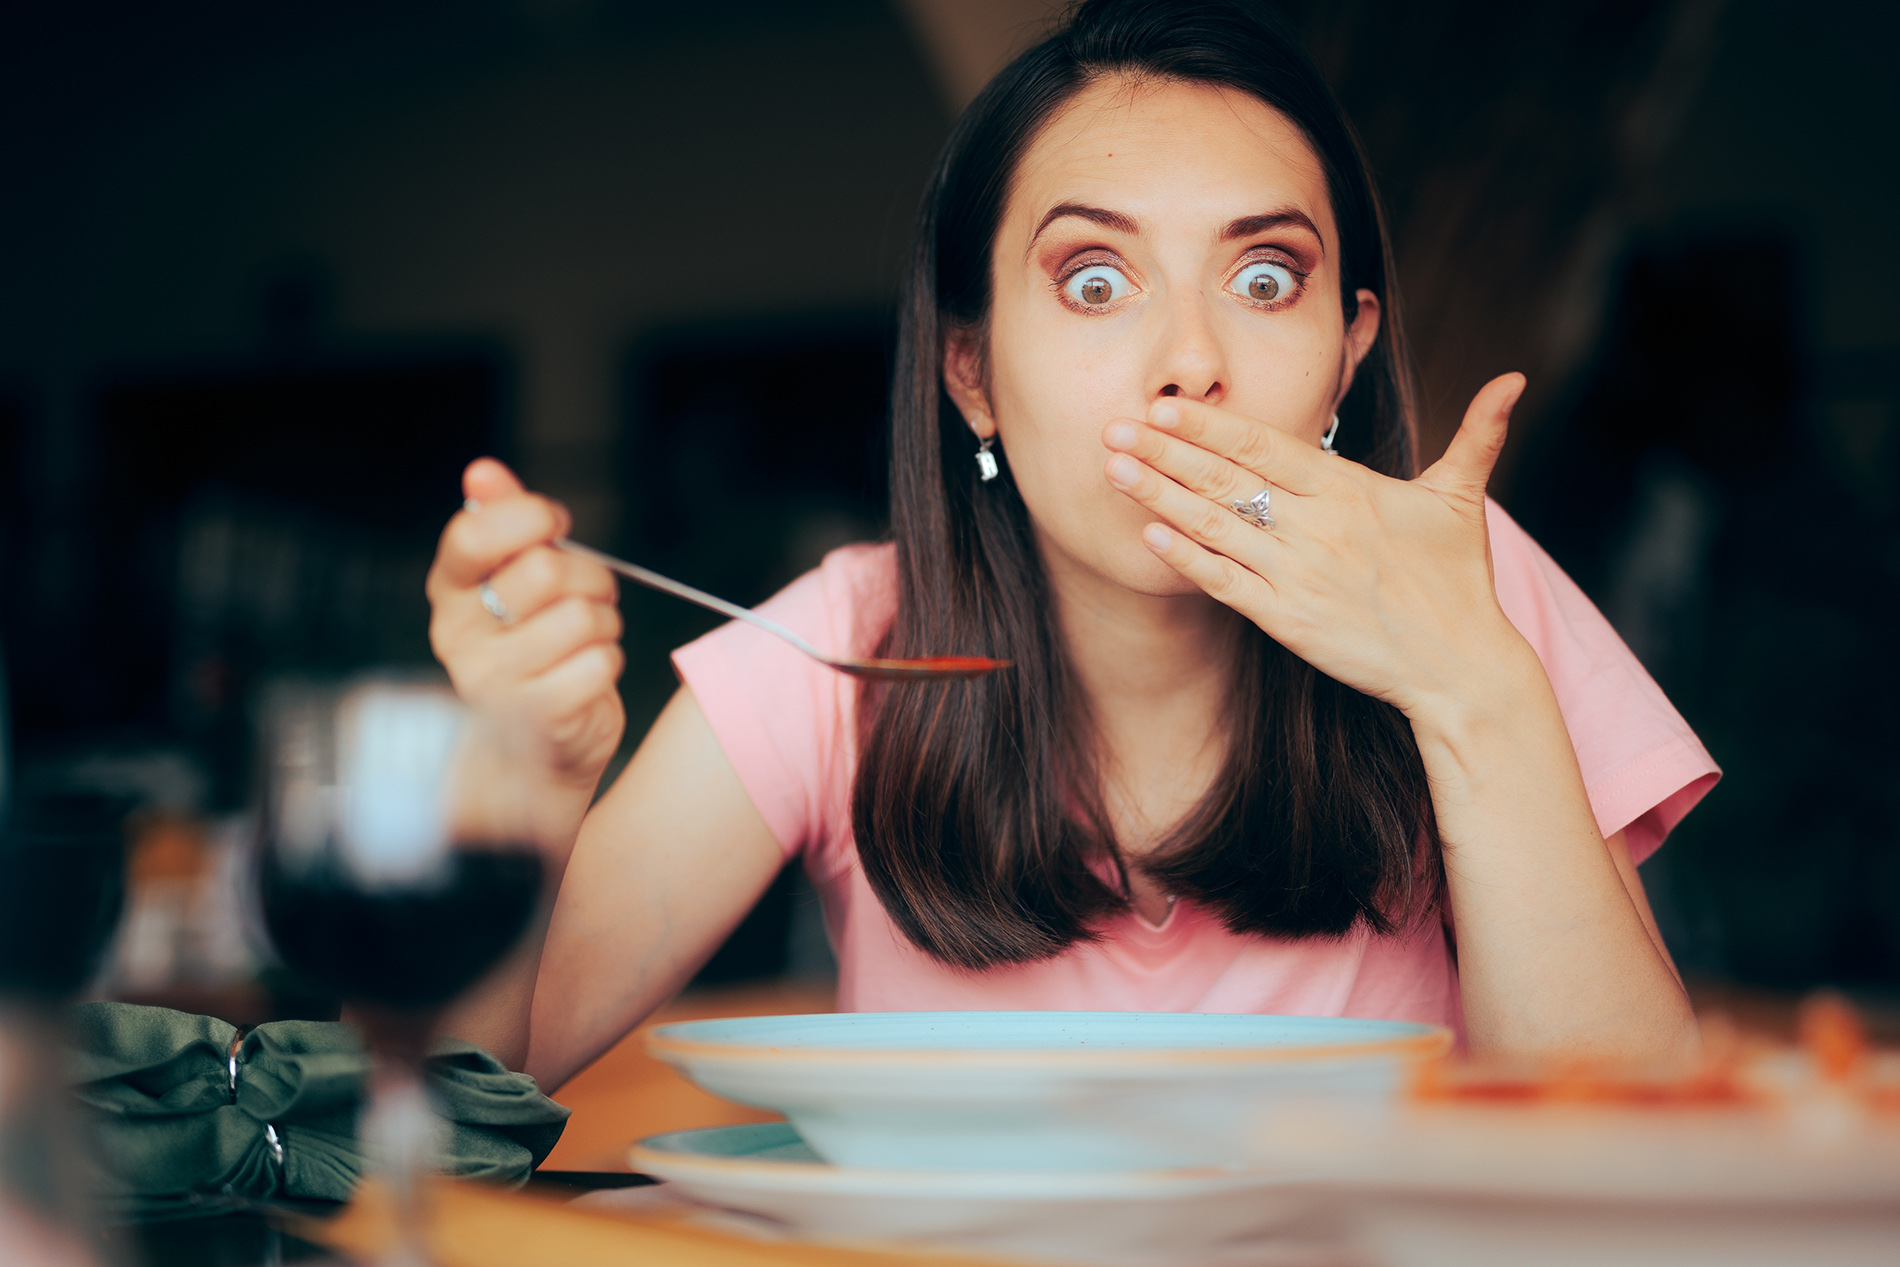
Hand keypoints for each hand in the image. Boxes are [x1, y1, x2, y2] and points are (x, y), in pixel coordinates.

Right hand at [426, 459, 624, 786]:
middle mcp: (459, 635)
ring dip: (604, 623)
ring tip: (589, 639)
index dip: (528, 518)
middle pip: (544, 570)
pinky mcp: (534, 715)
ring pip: (580, 617)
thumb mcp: (516, 582)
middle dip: (588, 576)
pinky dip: (608, 662)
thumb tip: (482, 471)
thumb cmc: (536, 652)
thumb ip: (503, 523)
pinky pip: (599, 662)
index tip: (555, 525)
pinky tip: (588, 674)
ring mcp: (491, 679)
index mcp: (450, 593)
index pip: (472, 535)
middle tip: (590, 595)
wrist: (539, 750)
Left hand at [1101, 374, 1530, 720]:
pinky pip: (1224, 582)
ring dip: (1158, 496)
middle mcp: (1316, 527)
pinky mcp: (1287, 619)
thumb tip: (1514, 381)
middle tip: (1112, 427)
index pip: (1263, 445)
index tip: (1164, 405)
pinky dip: (1186, 557)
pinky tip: (1147, 535)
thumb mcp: (1463, 500)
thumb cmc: (1459, 581)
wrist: (1461, 666)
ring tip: (1113, 470)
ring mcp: (1297, 574)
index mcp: (1348, 490)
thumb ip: (1477, 435)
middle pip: (1226, 479)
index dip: (1209, 425)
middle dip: (1164, 452)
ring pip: (1215, 526)